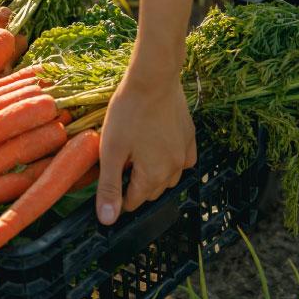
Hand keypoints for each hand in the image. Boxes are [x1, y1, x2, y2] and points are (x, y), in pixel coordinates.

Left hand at [96, 65, 196, 224]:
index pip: (134, 202)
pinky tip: (160, 150)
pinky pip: (183, 160)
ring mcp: (185, 152)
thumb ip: (110, 187)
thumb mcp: (111, 150)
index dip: (118, 196)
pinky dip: (171, 162)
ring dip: (153, 176)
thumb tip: (108, 220)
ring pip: (169, 177)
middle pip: (151, 192)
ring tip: (136, 158)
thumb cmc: (129, 112)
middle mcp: (174, 169)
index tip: (108, 181)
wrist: (154, 78)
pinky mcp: (190, 136)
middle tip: (118, 166)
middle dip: (134, 186)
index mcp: (154, 175)